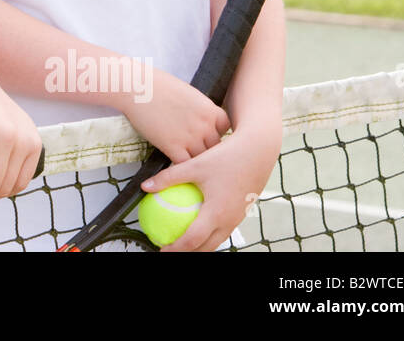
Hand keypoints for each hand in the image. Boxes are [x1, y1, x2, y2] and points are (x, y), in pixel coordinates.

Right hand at [121, 69, 230, 162]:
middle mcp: (205, 125)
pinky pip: (185, 165)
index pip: (225, 129)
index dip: (216, 132)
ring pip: (202, 159)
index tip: (207, 134)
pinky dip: (181, 167)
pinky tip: (176, 164)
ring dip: (194, 160)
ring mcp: (190, 137)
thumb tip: (202, 122)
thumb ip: (201, 110)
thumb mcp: (189, 94)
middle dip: (207, 148)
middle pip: (216, 147)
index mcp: (210, 110)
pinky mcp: (173, 147)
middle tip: (197, 150)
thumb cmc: (159, 86)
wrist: (138, 88)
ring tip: (188, 162)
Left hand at [141, 127, 280, 251]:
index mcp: (217, 213)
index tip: (162, 249)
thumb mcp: (194, 165)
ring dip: (200, 245)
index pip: (193, 240)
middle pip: (206, 247)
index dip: (176, 248)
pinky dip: (210, 233)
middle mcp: (229, 220)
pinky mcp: (241, 212)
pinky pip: (223, 229)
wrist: (258, 150)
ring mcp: (237, 218)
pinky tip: (197, 224)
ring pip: (216, 240)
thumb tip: (145, 186)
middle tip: (168, 248)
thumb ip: (168, 177)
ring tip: (181, 242)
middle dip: (187, 252)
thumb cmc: (226, 157)